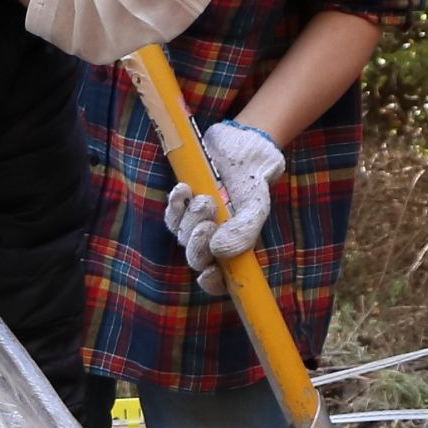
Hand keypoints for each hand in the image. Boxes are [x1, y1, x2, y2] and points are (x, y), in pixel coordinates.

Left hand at [163, 120, 283, 293]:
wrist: (244, 145)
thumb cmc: (254, 179)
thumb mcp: (256, 205)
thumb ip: (244, 231)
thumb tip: (217, 252)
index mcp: (235, 247)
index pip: (221, 278)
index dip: (212, 282)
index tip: (207, 273)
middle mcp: (214, 239)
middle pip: (197, 258)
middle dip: (198, 245)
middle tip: (208, 224)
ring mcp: (196, 221)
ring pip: (182, 236)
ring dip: (190, 220)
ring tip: (205, 198)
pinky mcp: (184, 203)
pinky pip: (171, 214)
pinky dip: (175, 204)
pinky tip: (183, 190)